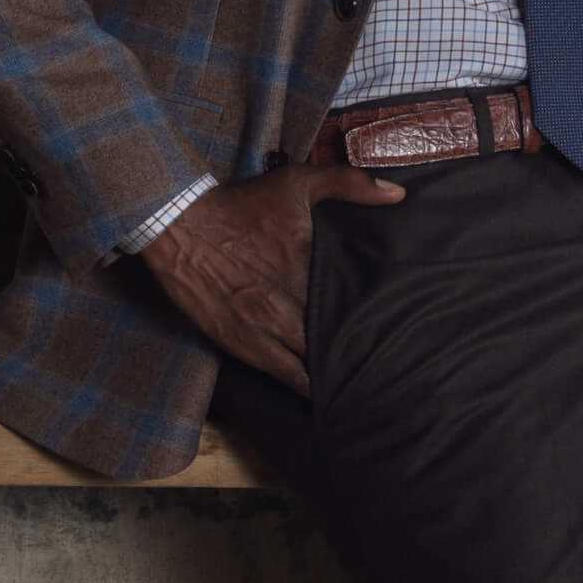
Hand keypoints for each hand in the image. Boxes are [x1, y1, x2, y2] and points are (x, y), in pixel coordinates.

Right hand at [136, 162, 406, 397]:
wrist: (181, 225)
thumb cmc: (242, 204)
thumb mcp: (298, 182)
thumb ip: (349, 184)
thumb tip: (397, 194)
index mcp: (310, 266)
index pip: (355, 304)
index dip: (378, 321)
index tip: (401, 329)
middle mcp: (291, 303)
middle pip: (337, 341)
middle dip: (360, 354)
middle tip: (390, 367)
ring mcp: (266, 329)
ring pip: (312, 367)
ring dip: (335, 376)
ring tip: (363, 391)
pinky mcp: (243, 344)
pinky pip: (282, 376)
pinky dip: (304, 387)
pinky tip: (323, 400)